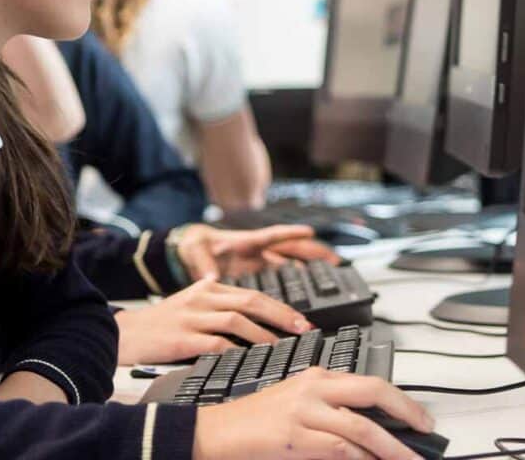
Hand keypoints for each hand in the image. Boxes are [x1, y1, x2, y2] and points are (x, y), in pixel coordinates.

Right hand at [114, 279, 311, 364]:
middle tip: (302, 329)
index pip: (252, 293)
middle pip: (252, 301)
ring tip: (280, 347)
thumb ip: (219, 305)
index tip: (300, 321)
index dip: (279, 307)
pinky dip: (236, 350)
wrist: (123, 333)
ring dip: (263, 335)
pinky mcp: (182, 338)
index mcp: (208, 287)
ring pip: (237, 320)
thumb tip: (257, 320)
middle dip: (281, 316)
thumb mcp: (191, 303)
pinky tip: (249, 359)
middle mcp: (202, 298)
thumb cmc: (160, 323)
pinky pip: (216, 343)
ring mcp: (192, 316)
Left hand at [170, 224, 339, 280]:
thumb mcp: (195, 251)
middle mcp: (258, 252)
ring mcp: (260, 263)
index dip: (290, 234)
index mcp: (246, 242)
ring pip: (293, 263)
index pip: (272, 235)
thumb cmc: (193, 246)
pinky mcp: (257, 274)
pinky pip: (282, 277)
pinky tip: (310, 292)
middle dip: (315, 253)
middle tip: (337, 260)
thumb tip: (211, 278)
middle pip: (293, 249)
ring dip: (312, 267)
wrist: (187, 253)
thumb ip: (202, 264)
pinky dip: (297, 282)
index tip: (309, 232)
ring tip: (334, 273)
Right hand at [193, 368, 434, 459]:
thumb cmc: (254, 421)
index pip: (371, 382)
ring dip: (391, 448)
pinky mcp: (294, 437)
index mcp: (316, 376)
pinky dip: (361, 458)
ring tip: (408, 459)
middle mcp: (314, 388)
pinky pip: (339, 449)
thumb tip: (370, 429)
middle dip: (407, 413)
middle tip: (426, 431)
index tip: (420, 417)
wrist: (214, 432)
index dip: (401, 400)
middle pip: (374, 392)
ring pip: (362, 427)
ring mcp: (304, 412)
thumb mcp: (297, 403)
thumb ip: (331, 409)